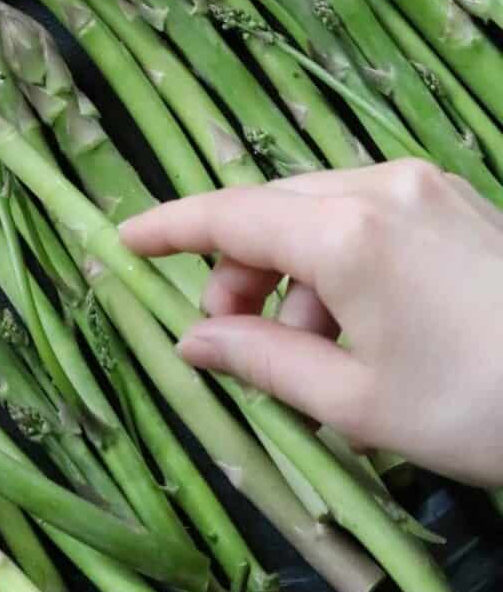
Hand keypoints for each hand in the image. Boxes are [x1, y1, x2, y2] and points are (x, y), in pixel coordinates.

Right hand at [121, 159, 502, 485]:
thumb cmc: (474, 405)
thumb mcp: (353, 401)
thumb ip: (260, 360)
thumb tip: (192, 341)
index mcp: (346, 232)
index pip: (229, 214)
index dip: (169, 226)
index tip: (124, 240)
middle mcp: (380, 186)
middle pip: (272, 208)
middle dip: (236, 264)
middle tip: (228, 330)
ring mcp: (424, 185)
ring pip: (318, 210)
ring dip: (289, 268)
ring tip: (304, 346)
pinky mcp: (454, 198)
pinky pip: (366, 214)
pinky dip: (336, 259)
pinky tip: (355, 319)